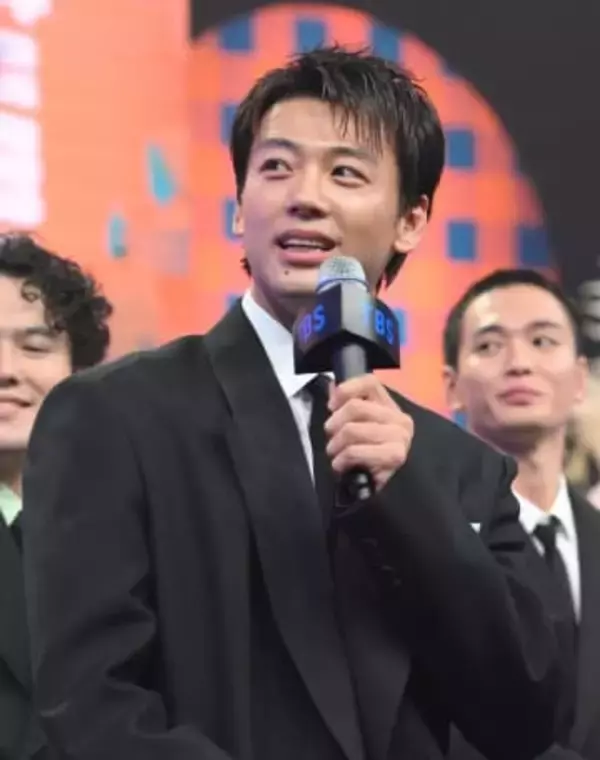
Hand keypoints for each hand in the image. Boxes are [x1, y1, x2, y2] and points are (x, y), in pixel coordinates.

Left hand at [324, 375, 413, 490]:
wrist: (390, 493)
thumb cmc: (369, 458)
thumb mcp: (359, 428)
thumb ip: (347, 406)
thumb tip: (332, 386)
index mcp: (390, 406)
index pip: (369, 382)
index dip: (345, 390)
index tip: (331, 406)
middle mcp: (399, 418)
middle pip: (354, 407)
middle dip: (334, 425)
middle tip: (332, 439)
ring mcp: (399, 437)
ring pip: (352, 429)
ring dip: (335, 446)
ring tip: (336, 455)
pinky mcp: (394, 456)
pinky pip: (355, 451)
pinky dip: (341, 460)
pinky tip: (341, 466)